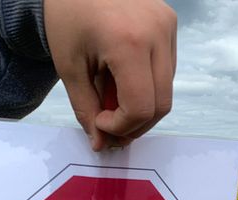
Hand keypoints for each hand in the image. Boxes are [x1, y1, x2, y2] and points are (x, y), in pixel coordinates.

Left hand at [44, 0, 176, 150]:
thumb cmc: (66, 18)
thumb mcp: (70, 67)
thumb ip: (86, 108)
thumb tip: (101, 143)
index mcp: (128, 42)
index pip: (141, 107)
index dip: (122, 126)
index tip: (100, 123)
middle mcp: (157, 33)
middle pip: (161, 103)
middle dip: (135, 123)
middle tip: (111, 126)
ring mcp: (168, 27)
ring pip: (167, 88)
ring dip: (143, 104)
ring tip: (114, 97)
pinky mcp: (170, 23)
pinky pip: (167, 68)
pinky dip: (148, 83)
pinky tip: (124, 77)